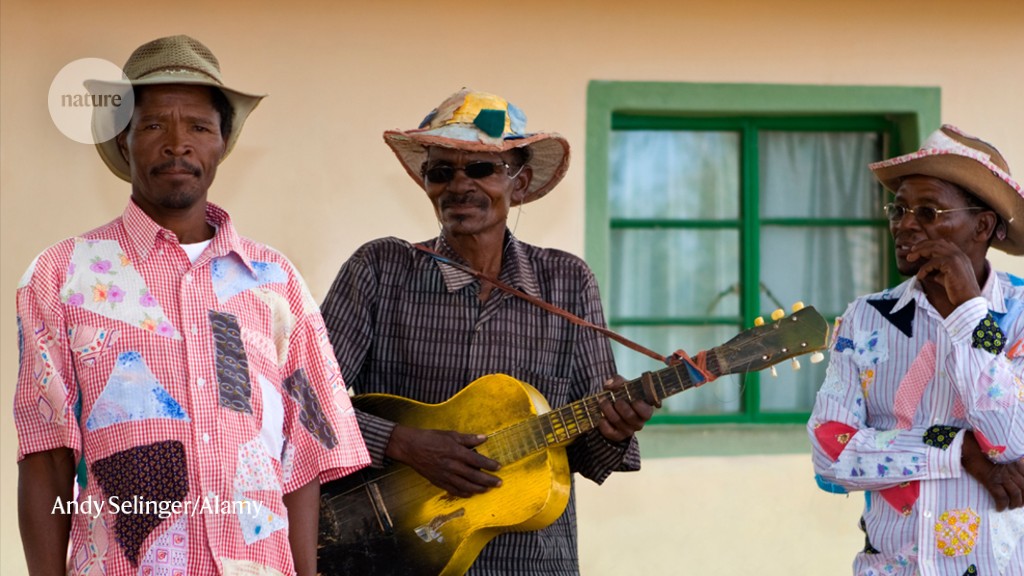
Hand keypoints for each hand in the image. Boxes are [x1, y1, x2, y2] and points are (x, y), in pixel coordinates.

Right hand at [385, 425, 500, 497]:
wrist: (411, 447)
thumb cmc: (431, 438)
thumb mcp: (451, 434)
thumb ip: (469, 438)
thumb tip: (485, 438)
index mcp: (456, 452)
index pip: (478, 461)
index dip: (490, 465)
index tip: (499, 467)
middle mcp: (452, 466)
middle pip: (474, 476)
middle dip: (488, 481)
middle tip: (499, 483)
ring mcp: (445, 476)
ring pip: (466, 486)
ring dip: (479, 489)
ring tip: (488, 489)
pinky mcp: (439, 482)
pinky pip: (454, 490)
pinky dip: (464, 493)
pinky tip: (471, 494)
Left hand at [596, 375, 654, 442]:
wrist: (612, 407)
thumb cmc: (622, 395)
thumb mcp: (622, 385)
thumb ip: (618, 381)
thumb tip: (609, 385)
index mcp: (645, 410)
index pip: (646, 412)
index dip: (639, 406)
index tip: (631, 398)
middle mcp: (639, 422)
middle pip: (630, 416)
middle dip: (619, 405)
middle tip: (612, 399)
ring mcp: (629, 430)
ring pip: (618, 421)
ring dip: (608, 410)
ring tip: (602, 402)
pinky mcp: (618, 436)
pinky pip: (610, 432)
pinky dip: (604, 424)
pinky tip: (601, 417)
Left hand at [907, 239, 980, 306]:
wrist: (968, 300)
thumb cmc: (956, 291)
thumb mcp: (945, 276)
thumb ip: (937, 268)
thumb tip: (924, 267)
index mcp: (960, 255)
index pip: (943, 242)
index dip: (929, 243)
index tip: (917, 249)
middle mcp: (959, 254)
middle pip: (937, 243)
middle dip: (922, 245)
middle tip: (911, 251)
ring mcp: (956, 257)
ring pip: (933, 248)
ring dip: (919, 252)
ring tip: (910, 258)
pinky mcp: (952, 264)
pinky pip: (932, 262)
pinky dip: (923, 269)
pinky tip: (919, 276)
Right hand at [962, 430, 1023, 510]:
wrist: (967, 444)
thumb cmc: (979, 446)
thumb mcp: (998, 451)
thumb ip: (1007, 458)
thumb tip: (1011, 463)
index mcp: (1014, 461)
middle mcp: (1011, 469)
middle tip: (1019, 504)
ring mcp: (1002, 475)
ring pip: (1015, 494)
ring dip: (1015, 503)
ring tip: (1010, 507)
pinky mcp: (991, 480)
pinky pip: (1001, 496)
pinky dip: (1002, 504)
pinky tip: (999, 508)